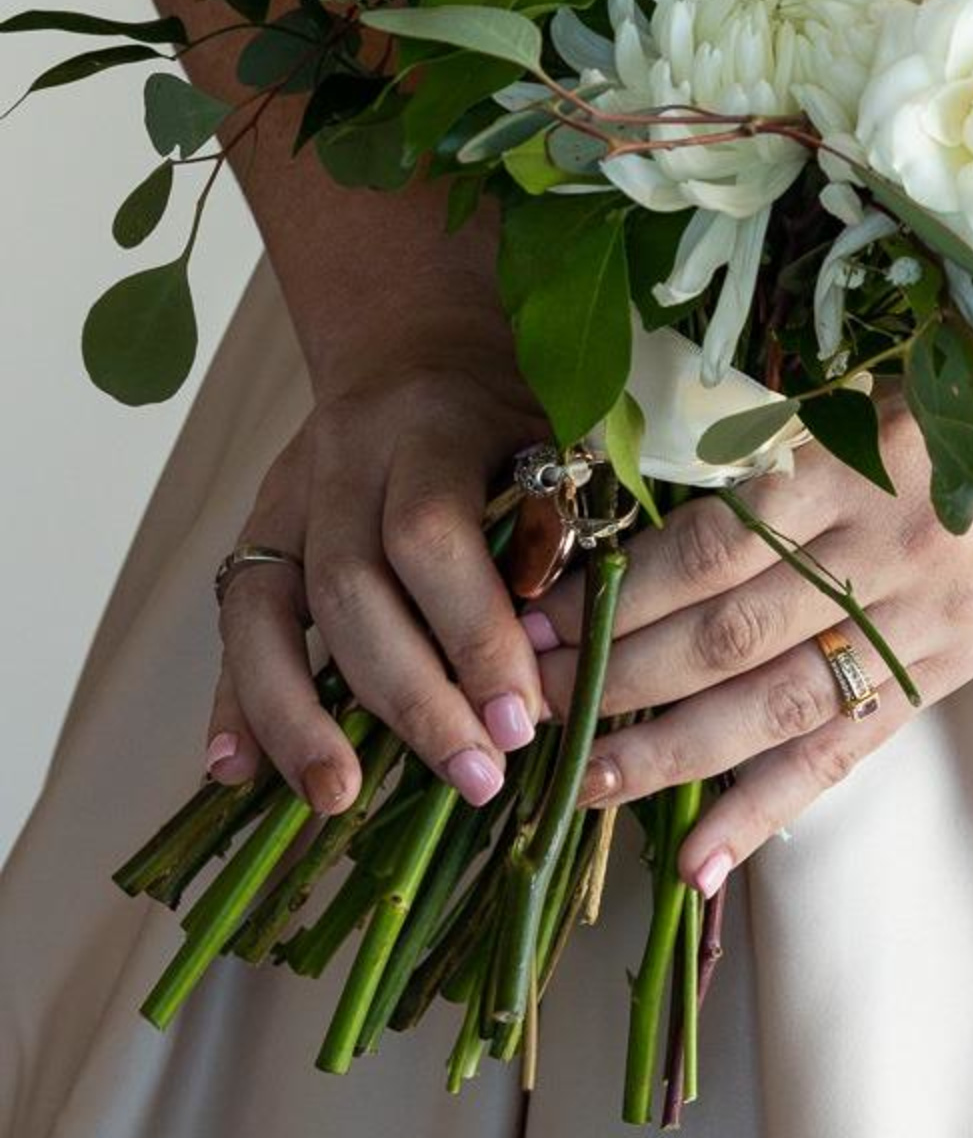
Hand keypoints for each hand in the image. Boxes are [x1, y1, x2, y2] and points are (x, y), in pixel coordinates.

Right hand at [203, 308, 550, 815]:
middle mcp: (344, 461)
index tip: (522, 719)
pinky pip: (234, 621)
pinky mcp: (259, 532)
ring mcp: (288, 497)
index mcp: (431, 426)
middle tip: (474, 777)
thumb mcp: (556, 435)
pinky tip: (236, 773)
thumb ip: (560, 525)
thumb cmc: (510, 403)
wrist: (415, 339)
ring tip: (339, 798)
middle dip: (410, 696)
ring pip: (270, 608)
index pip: (433, 534)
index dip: (473, 633)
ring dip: (301, 714)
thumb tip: (576, 658)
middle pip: (351, 587)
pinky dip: (232, 698)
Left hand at [529, 403, 972, 893]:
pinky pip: (846, 753)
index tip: (540, 612)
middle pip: (728, 634)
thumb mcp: (885, 383)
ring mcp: (921, 626)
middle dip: (619, 674)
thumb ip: (785, 435)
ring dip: (669, 753)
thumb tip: (655, 474)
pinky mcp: (946, 674)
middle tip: (531, 701)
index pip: (714, 544)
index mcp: (861, 465)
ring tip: (581, 786)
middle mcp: (887, 555)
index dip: (621, 588)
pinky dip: (770, 809)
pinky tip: (702, 862)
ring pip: (775, 707)